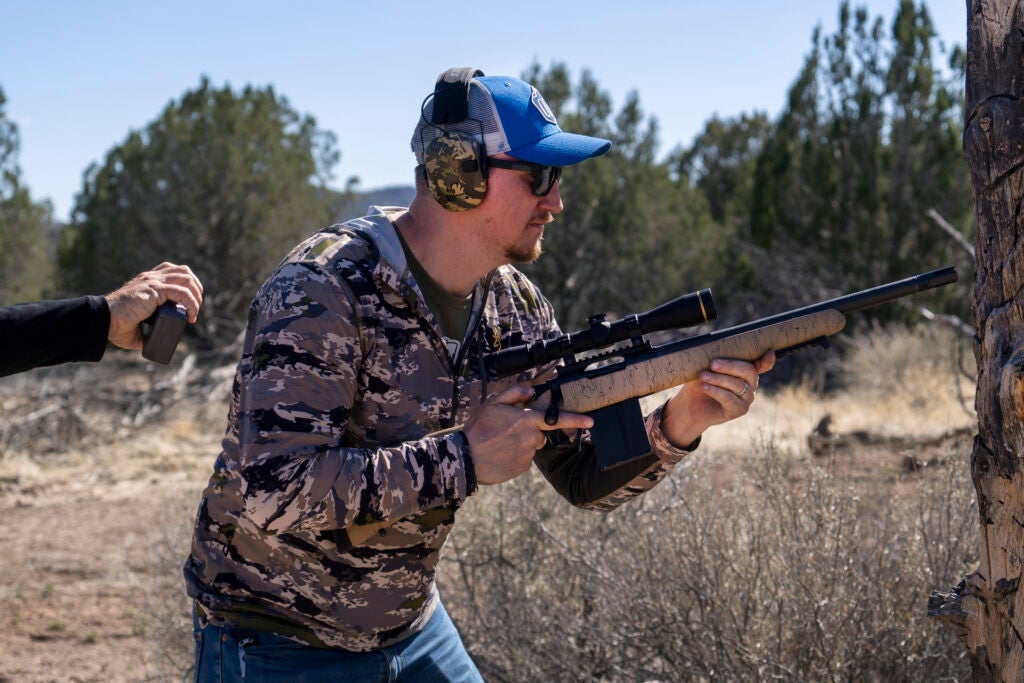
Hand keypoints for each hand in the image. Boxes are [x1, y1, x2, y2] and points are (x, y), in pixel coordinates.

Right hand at [105, 262, 203, 350]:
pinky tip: (191, 316)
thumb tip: (151, 344)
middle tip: (195, 307)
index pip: (173, 272)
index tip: (189, 306)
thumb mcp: (135, 328)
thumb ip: (144, 333)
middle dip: (196, 287)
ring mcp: (153, 282)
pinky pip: (182, 292)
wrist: (104, 321)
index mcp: (147, 281)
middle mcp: (151, 278)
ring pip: (186, 278)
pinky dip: (191, 303)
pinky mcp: (154, 290)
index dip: (186, 286)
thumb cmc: (116, 325)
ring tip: (194, 312)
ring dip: (196, 295)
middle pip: (184, 271)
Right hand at [463, 385, 592, 484]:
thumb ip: (513, 393)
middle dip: (529, 431)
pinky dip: (515, 456)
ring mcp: (528, 454)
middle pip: (539, 433)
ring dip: (520, 444)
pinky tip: (501, 454)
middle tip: (507, 431)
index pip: (556, 419)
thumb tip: (529, 390)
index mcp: (526, 420)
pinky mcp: (523, 467)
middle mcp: (531, 437)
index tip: (591, 421)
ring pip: (531, 446)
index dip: (576, 420)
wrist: (466, 457)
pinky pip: (524, 459)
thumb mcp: (492, 404)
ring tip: (500, 443)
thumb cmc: (478, 428)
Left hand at [660, 351, 775, 447]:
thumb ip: (716, 357)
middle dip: (731, 365)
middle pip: (749, 372)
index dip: (767, 360)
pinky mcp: (739, 410)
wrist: (689, 405)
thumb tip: (716, 345)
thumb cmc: (699, 381)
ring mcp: (747, 398)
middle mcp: (751, 384)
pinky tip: (705, 386)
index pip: (762, 364)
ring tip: (703, 376)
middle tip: (713, 363)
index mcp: (745, 371)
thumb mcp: (706, 366)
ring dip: (719, 379)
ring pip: (738, 385)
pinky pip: (730, 399)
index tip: (770, 352)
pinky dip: (716, 391)